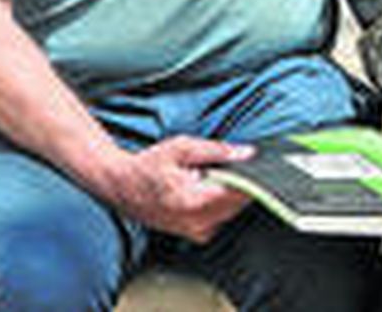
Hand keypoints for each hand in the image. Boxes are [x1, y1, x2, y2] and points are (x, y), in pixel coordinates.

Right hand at [103, 136, 254, 242]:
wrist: (120, 186)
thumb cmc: (148, 165)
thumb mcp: (182, 148)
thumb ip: (217, 151)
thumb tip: (248, 153)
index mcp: (193, 201)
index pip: (238, 193)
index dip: (253, 177)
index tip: (261, 164)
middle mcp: (195, 222)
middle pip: (238, 204)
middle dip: (243, 183)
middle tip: (238, 163)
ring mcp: (194, 232)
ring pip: (232, 212)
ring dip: (233, 193)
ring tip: (214, 175)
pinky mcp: (194, 234)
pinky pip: (221, 218)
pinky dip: (223, 204)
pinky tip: (210, 189)